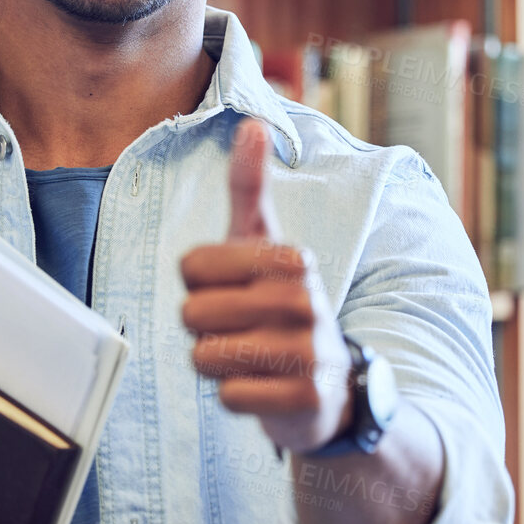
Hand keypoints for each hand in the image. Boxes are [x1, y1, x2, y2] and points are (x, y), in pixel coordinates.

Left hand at [180, 120, 353, 453]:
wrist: (331, 386)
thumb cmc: (281, 306)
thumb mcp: (265, 245)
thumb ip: (251, 188)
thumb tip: (254, 124)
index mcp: (292, 258)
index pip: (191, 265)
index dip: (198, 285)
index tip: (232, 290)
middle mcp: (306, 301)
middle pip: (192, 313)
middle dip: (204, 328)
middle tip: (241, 330)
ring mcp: (310, 352)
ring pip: (205, 357)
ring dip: (217, 364)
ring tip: (251, 357)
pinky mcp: (306, 399)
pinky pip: (229, 397)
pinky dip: (237, 396)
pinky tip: (265, 387)